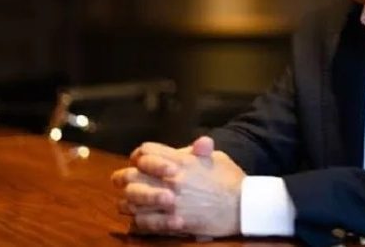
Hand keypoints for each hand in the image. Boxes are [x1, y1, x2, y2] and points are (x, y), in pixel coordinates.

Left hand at [111, 136, 245, 236]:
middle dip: (123, 177)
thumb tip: (199, 142)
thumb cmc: (230, 180)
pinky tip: (138, 218)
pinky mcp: (171, 222)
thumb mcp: (217, 158)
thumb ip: (201, 151)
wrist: (242, 206)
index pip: (146, 151)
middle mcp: (171, 179)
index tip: (139, 161)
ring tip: (128, 201)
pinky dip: (137, 220)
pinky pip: (142, 221)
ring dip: (127, 200)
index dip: (140, 155)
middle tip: (122, 180)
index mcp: (181, 160)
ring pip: (131, 200)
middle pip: (131, 175)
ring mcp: (169, 202)